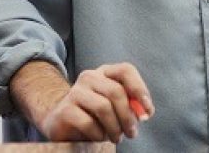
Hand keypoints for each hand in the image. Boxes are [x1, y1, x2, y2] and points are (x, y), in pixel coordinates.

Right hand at [24, 62, 154, 142]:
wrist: (61, 122)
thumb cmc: (93, 114)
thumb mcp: (114, 107)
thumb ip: (130, 105)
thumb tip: (145, 112)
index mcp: (104, 73)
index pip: (126, 70)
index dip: (140, 89)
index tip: (148, 111)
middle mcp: (89, 77)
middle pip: (116, 91)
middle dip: (128, 116)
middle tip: (132, 133)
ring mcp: (74, 92)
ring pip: (103, 107)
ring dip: (115, 127)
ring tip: (116, 138)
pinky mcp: (64, 110)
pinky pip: (88, 123)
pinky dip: (99, 134)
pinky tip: (99, 137)